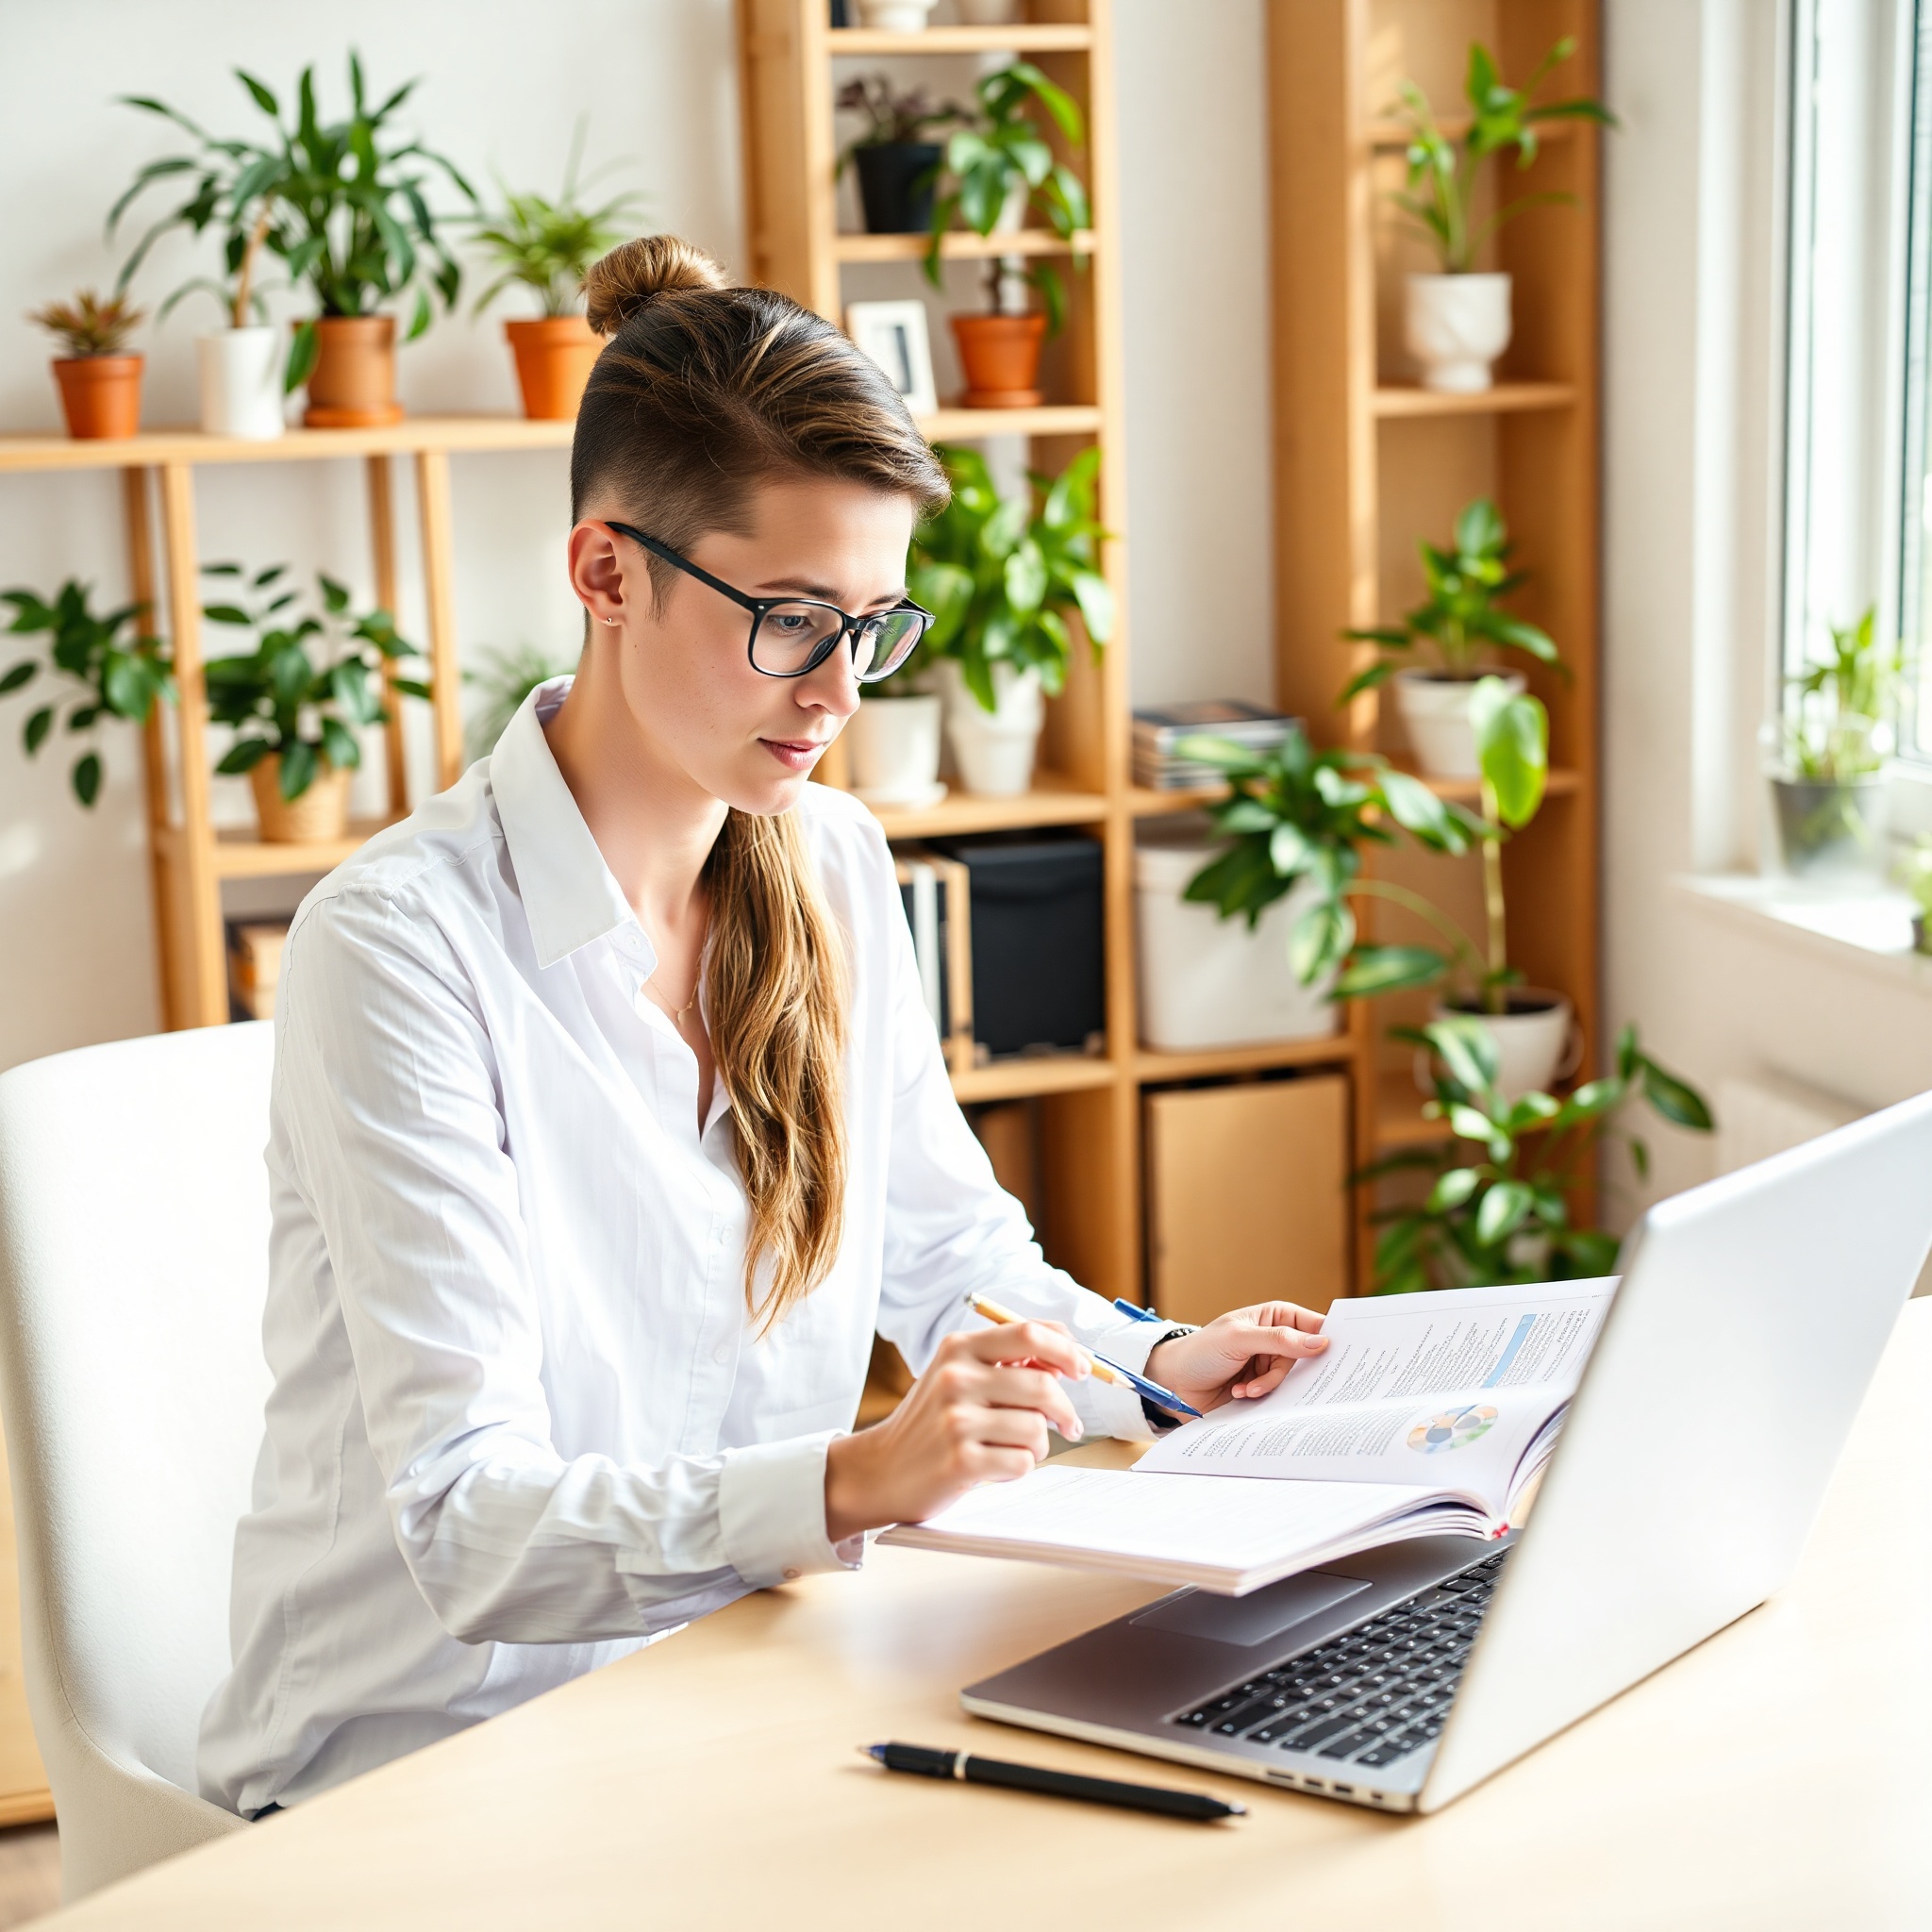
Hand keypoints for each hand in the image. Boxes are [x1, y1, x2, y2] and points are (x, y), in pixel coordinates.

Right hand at [824, 1321, 1087, 1541]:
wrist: (881, 1469)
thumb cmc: (931, 1422)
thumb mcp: (959, 1377)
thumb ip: (1007, 1363)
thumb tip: (1067, 1360)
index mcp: (958, 1348)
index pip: (1028, 1333)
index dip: (1066, 1349)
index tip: (1081, 1369)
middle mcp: (955, 1378)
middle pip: (1042, 1386)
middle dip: (1064, 1410)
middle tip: (1069, 1424)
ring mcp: (955, 1421)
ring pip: (1036, 1429)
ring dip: (1036, 1445)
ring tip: (1010, 1449)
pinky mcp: (960, 1462)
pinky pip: (1022, 1463)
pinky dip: (1018, 1469)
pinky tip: (993, 1467)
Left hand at [1145, 1302, 1328, 1413]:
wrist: (1174, 1383)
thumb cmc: (1202, 1350)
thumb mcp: (1239, 1339)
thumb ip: (1279, 1340)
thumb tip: (1320, 1342)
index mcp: (1276, 1317)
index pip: (1313, 1323)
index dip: (1330, 1336)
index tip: (1342, 1352)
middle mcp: (1277, 1340)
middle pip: (1308, 1357)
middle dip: (1294, 1370)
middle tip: (1282, 1377)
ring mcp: (1270, 1366)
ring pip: (1293, 1380)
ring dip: (1269, 1385)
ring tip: (1246, 1387)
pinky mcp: (1263, 1389)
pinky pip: (1279, 1396)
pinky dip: (1261, 1396)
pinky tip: (1240, 1393)